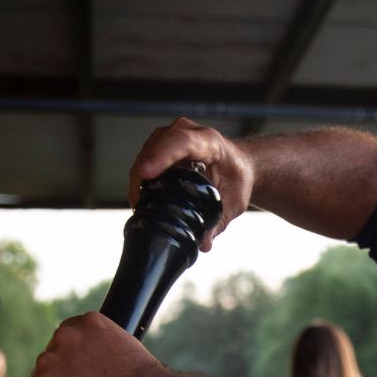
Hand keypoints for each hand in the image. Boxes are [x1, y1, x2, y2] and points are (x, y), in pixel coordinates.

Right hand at [128, 118, 253, 250]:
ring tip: (140, 204)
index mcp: (210, 142)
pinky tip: (142, 195)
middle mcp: (189, 131)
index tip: (146, 174)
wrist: (238, 165)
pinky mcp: (162, 141)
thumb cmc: (237, 180)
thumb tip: (203, 244)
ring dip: (139, 176)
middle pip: (157, 147)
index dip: (161, 156)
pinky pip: (146, 155)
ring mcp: (173, 134)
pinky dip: (141, 174)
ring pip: (147, 151)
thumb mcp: (234, 203)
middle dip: (142, 173)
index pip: (182, 142)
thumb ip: (219, 223)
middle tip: (137, 204)